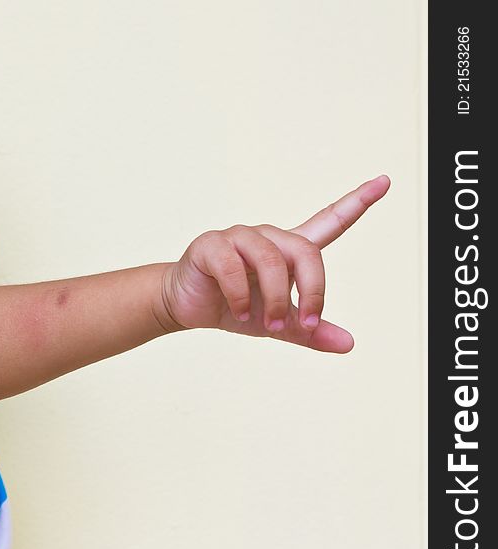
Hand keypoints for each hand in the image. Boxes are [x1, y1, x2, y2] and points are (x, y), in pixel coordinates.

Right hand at [157, 175, 390, 352]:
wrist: (185, 307)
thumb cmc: (232, 307)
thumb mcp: (277, 324)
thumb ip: (310, 331)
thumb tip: (347, 344)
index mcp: (287, 251)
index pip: (328, 221)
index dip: (356, 203)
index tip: (384, 182)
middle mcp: (266, 237)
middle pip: (306, 251)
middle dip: (313, 291)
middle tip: (306, 323)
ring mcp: (237, 238)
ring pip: (272, 260)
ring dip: (275, 299)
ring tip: (267, 325)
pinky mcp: (210, 245)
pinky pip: (234, 267)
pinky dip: (241, 296)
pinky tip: (239, 313)